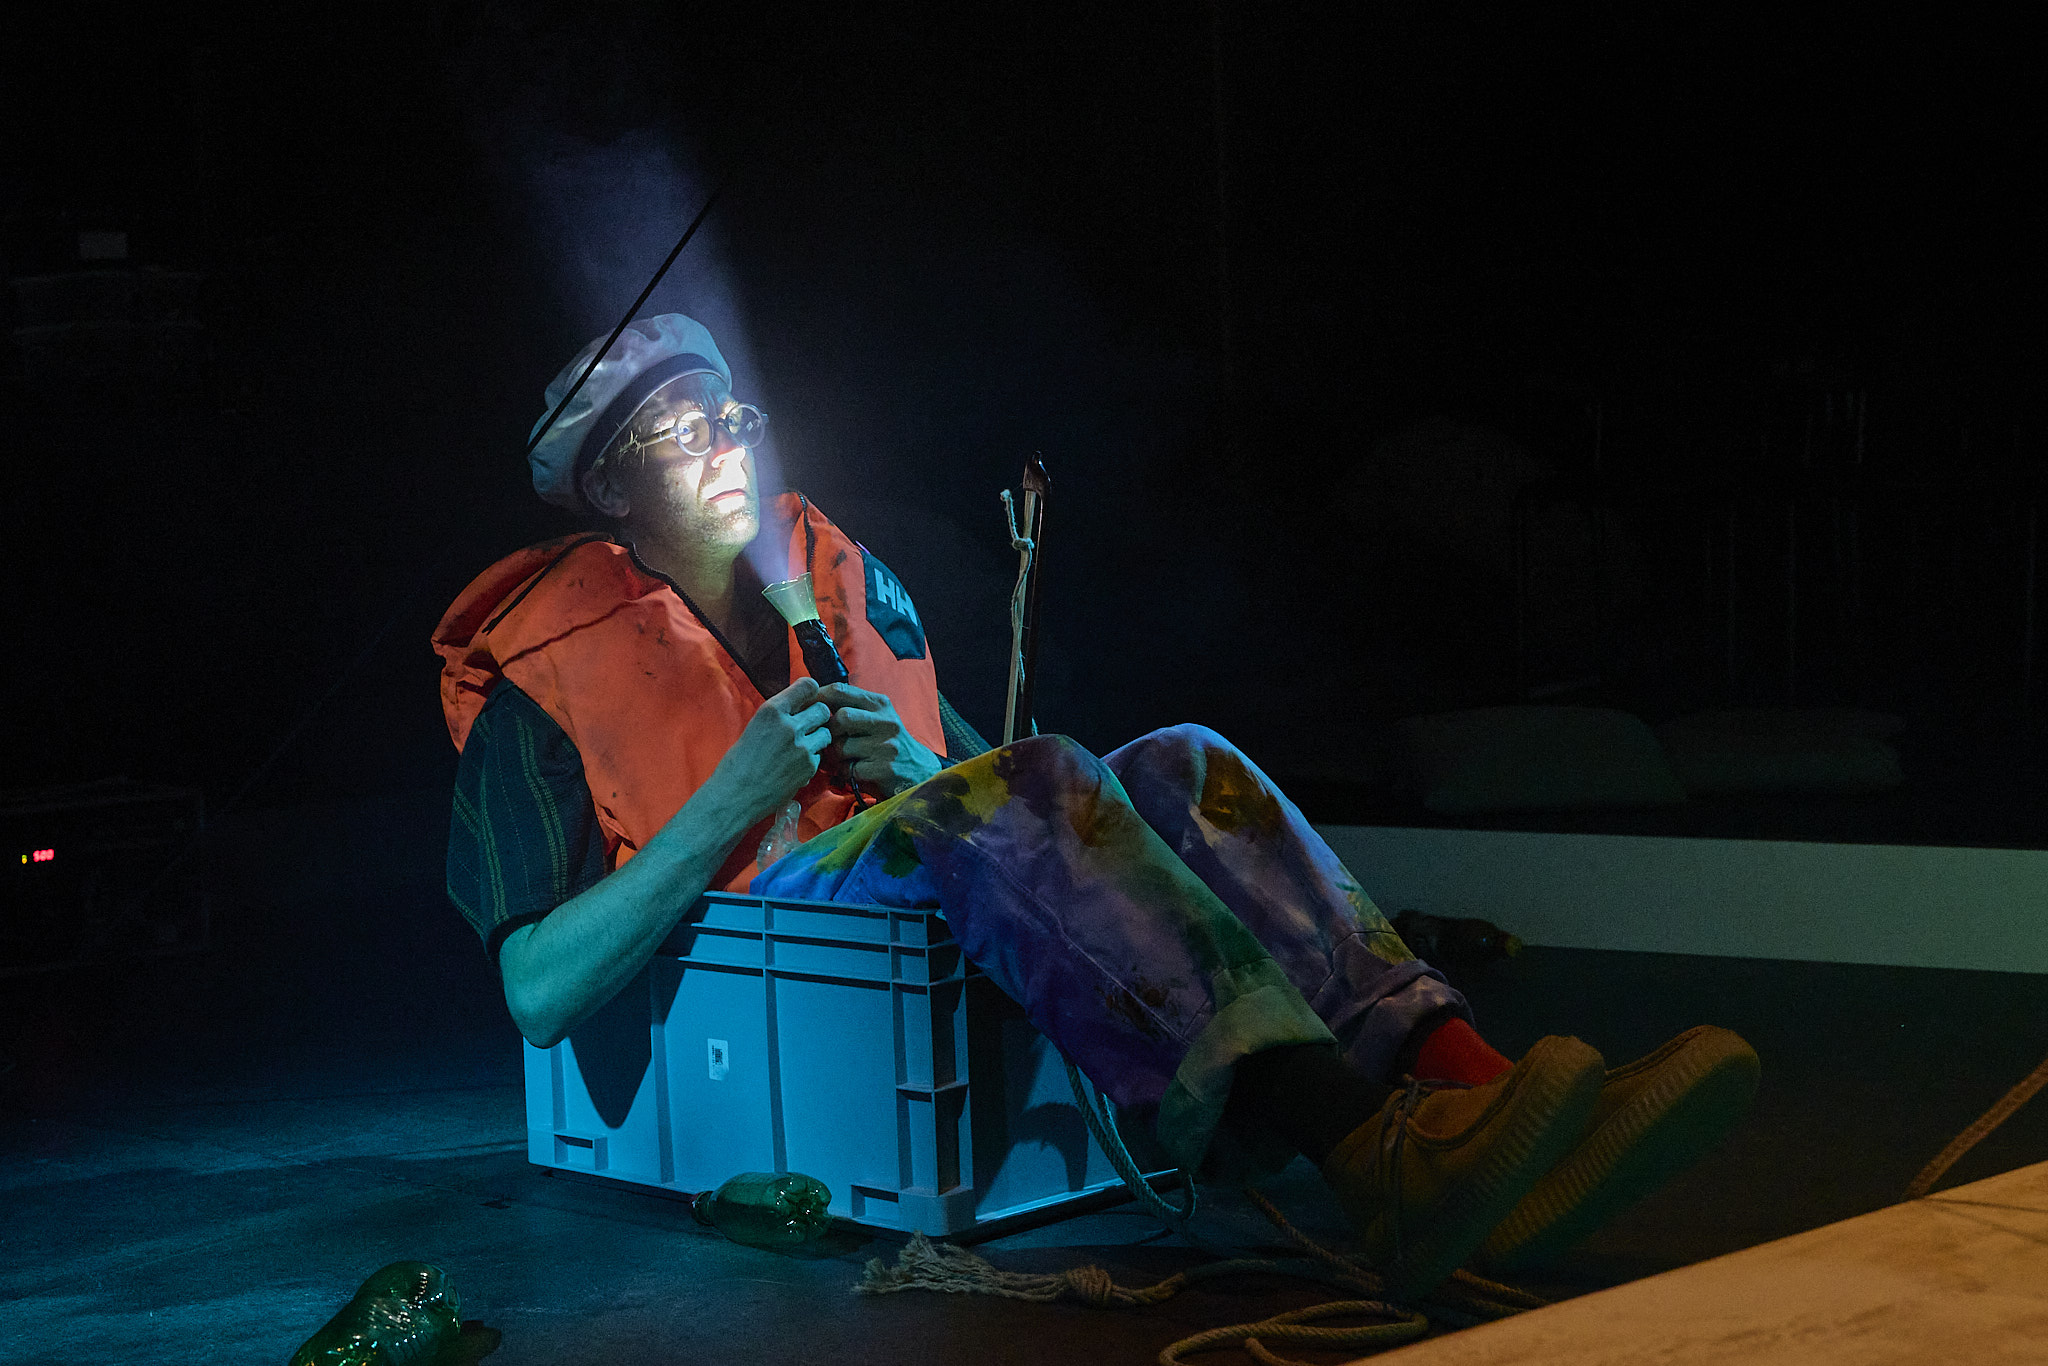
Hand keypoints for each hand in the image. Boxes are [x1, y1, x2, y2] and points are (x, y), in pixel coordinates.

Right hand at [709, 677, 833, 824]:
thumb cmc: (738, 762)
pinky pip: (820, 756)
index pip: (808, 685)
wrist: (735, 795)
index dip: (811, 693)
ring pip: (826, 733)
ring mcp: (802, 747)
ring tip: (801, 747)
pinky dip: (811, 759)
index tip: (808, 700)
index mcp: (772, 710)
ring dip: (818, 738)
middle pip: (823, 709)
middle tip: (808, 726)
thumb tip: (799, 707)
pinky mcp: (809, 767)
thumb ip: (779, 715)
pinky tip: (795, 766)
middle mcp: (790, 725)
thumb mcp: (755, 726)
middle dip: (818, 717)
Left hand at [819, 682, 943, 797]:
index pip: (840, 690)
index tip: (804, 709)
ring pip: (841, 747)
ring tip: (841, 761)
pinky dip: (845, 774)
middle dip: (829, 733)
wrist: (921, 773)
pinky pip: (849, 769)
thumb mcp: (877, 719)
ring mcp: (887, 746)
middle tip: (827, 743)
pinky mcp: (885, 769)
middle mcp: (886, 721)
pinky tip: (852, 774)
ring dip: (835, 758)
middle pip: (841, 717)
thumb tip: (810, 704)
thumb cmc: (887, 745)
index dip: (816, 698)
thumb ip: (851, 709)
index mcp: (879, 704)